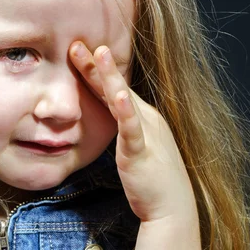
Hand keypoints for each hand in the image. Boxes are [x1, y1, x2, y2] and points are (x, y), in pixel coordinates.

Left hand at [69, 41, 199, 244]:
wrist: (172, 208)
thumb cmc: (152, 178)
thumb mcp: (135, 144)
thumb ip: (122, 127)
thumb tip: (106, 112)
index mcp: (143, 116)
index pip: (114, 88)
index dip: (95, 69)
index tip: (78, 50)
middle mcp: (146, 118)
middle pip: (115, 87)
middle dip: (96, 64)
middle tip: (77, 42)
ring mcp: (145, 133)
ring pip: (123, 100)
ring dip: (110, 76)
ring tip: (99, 52)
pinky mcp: (140, 152)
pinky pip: (131, 129)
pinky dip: (125, 111)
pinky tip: (118, 95)